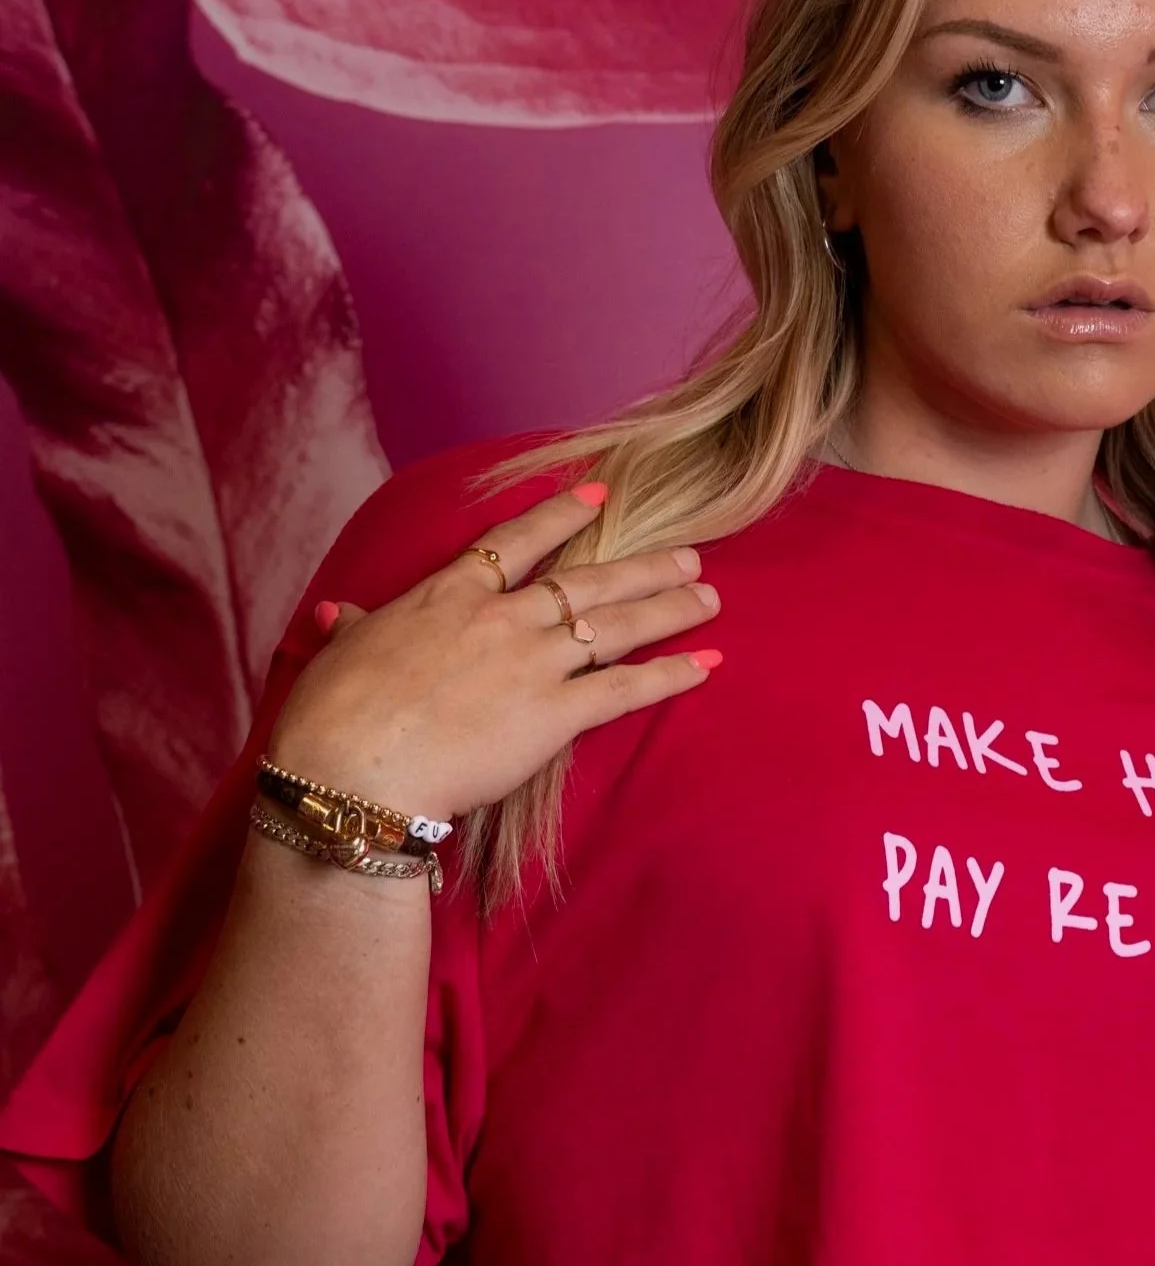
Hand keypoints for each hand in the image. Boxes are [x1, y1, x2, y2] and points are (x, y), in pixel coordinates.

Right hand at [267, 485, 720, 817]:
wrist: (351, 770)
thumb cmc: (332, 716)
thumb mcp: (339, 654)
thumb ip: (353, 627)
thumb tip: (340, 613)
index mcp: (449, 595)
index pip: (516, 542)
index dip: (561, 516)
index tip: (599, 494)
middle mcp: (502, 618)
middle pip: (588, 580)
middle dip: (644, 565)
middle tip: (690, 555)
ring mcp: (534, 662)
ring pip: (617, 624)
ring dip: (670, 608)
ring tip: (710, 597)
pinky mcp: (555, 714)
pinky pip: (626, 688)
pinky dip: (671, 675)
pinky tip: (706, 664)